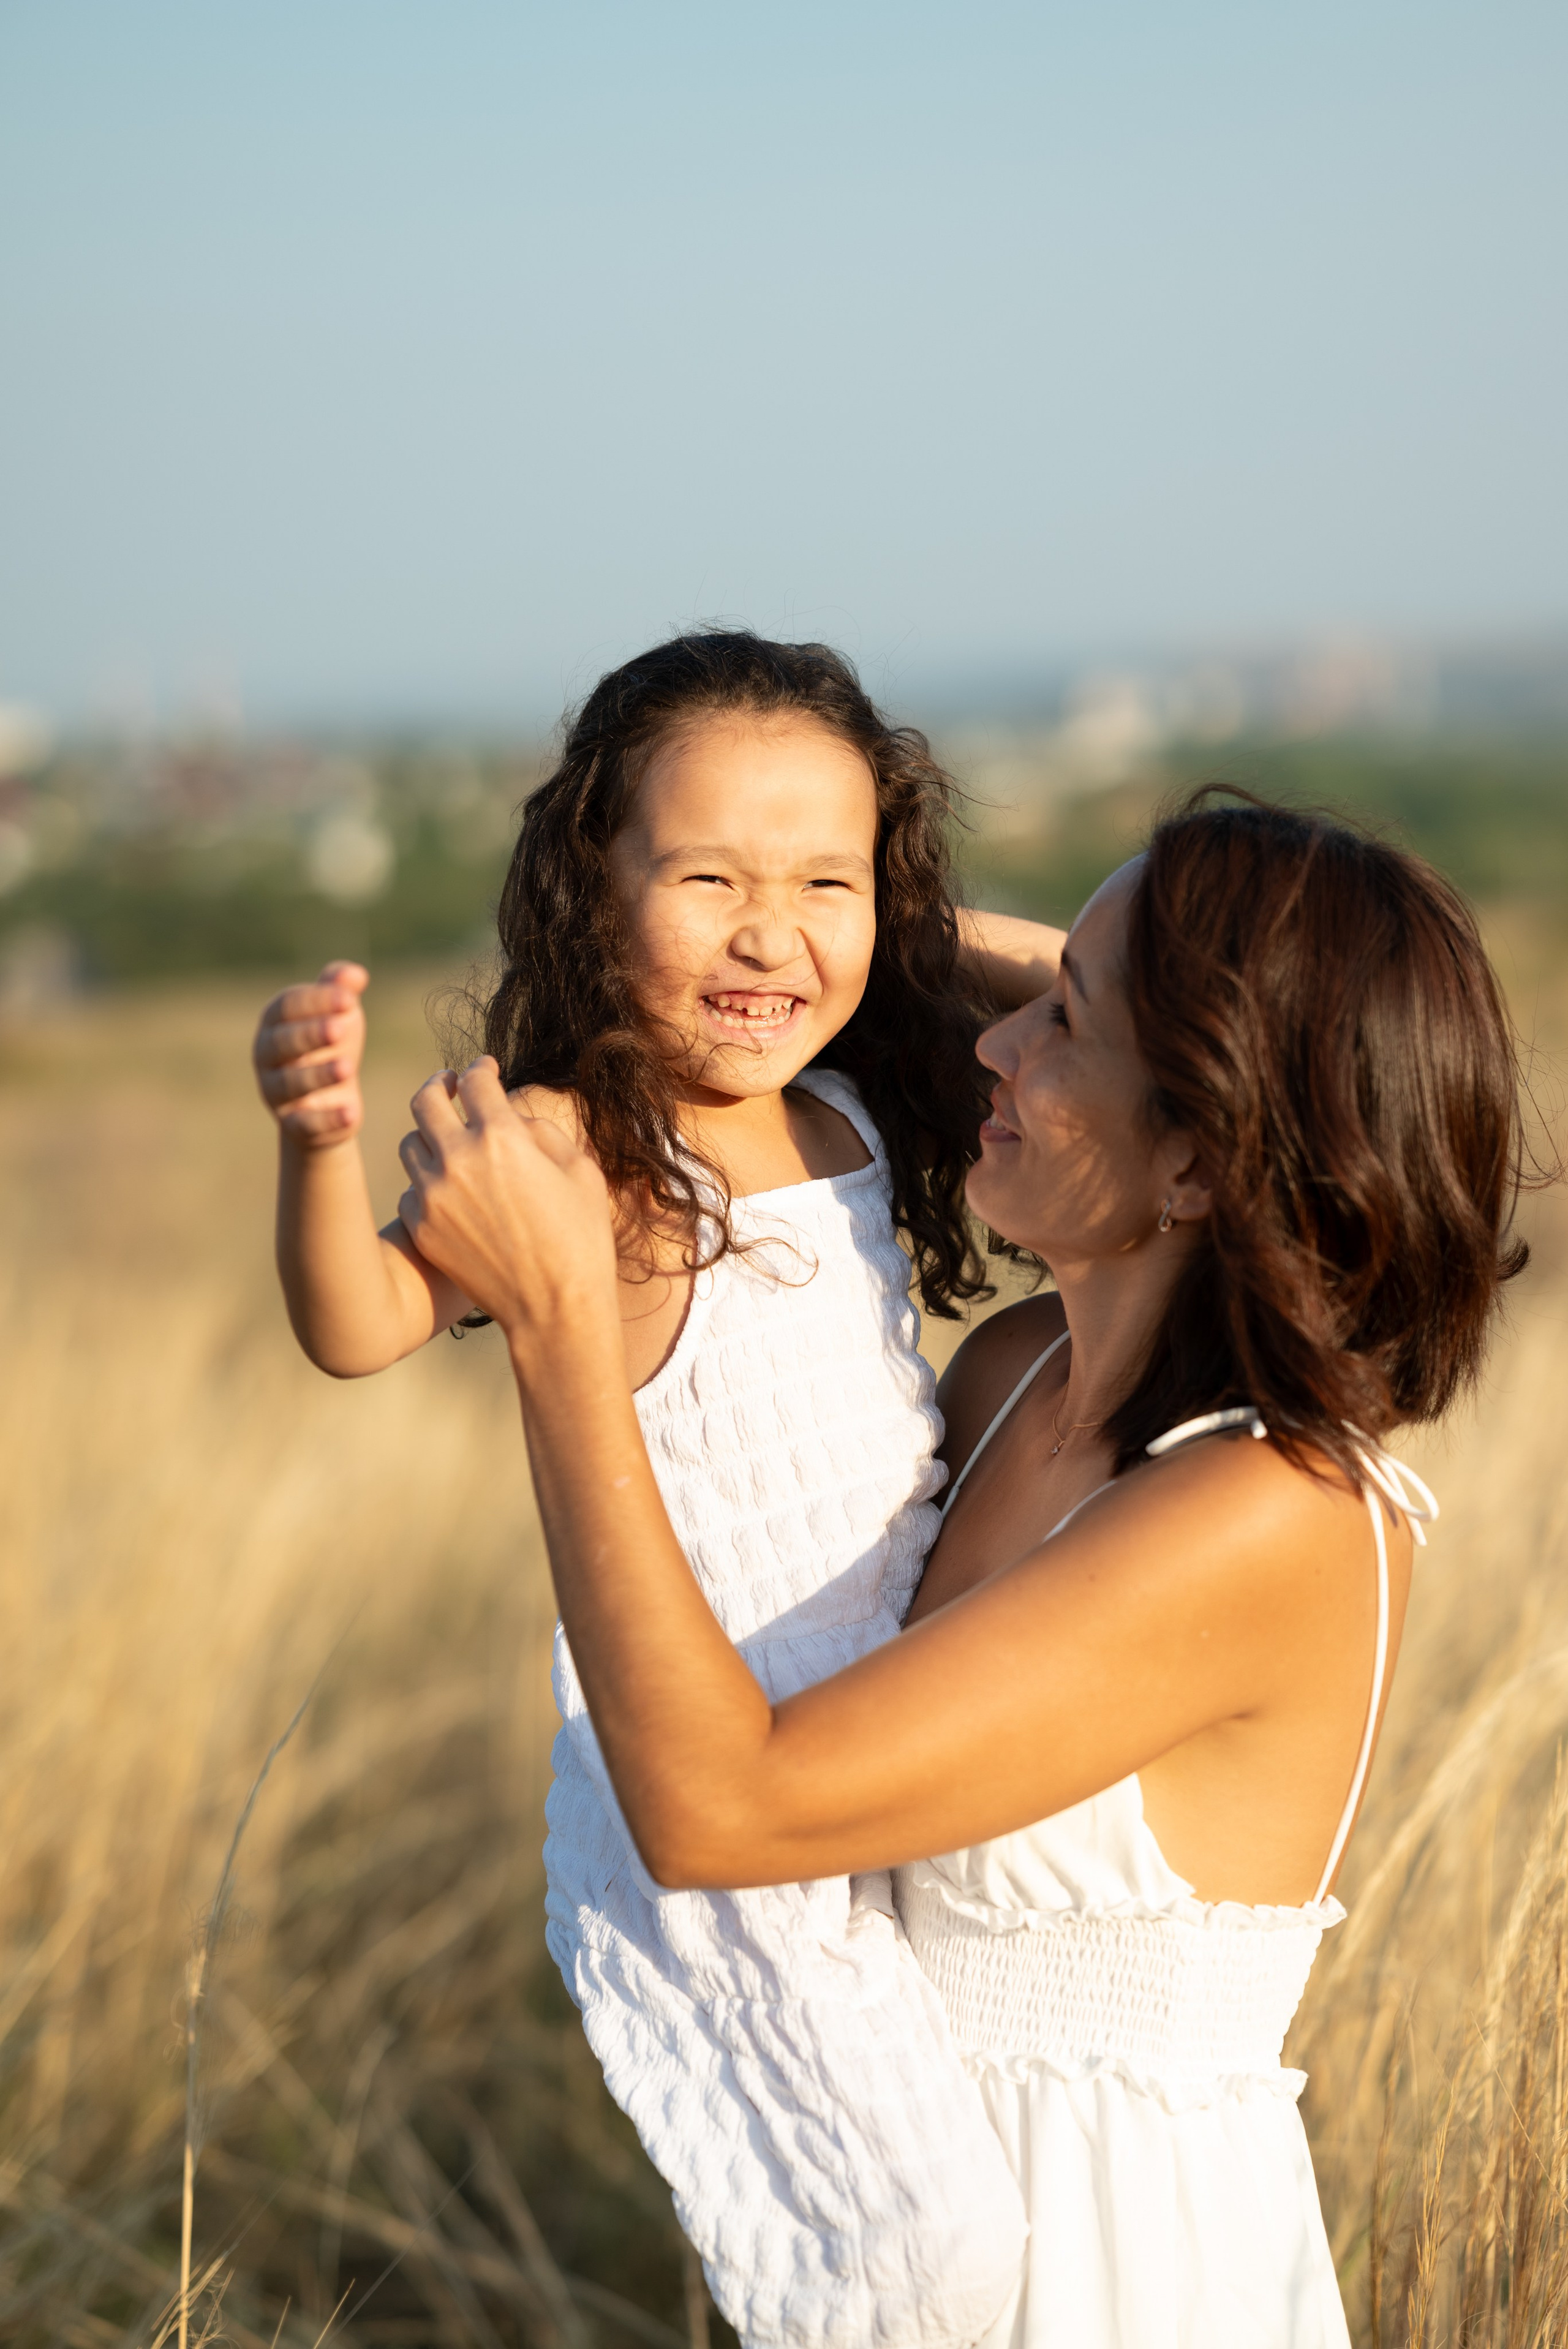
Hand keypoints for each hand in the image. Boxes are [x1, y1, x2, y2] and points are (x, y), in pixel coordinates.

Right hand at [253, 962, 368, 1146]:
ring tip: (348, 1067)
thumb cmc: (329, 1048)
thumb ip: (340, 990)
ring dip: (319, 1074)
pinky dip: (327, 1119)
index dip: (316, 1001)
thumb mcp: (337, 1015)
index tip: (350, 999)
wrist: (331, 1104)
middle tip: (341, 1027)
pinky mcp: (293, 1125)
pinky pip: (305, 1123)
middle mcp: (266, 1056)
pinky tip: (351, 1113)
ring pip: (290, 1083)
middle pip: (282, 1042)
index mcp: (274, 1022)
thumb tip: (355, 974)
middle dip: (311, 1034)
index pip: (287, 1006)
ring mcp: (275, 1093)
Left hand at [396, 1058, 619, 1342]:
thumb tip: (512, 1117)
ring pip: (410, 1144)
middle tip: (448, 1084)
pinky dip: (426, 1183)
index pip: (475, 1081)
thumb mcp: (579, 1171)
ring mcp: (434, 1196)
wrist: (555, 1309)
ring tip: (445, 1140)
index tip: (483, 1068)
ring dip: (428, 1135)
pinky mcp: (422, 1228)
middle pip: (425, 1100)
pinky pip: (410, 1190)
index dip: (479, 1067)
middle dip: (438, 1085)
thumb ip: (541, 1132)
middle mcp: (459, 1159)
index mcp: (502, 1138)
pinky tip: (447, 1191)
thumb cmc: (580, 1239)